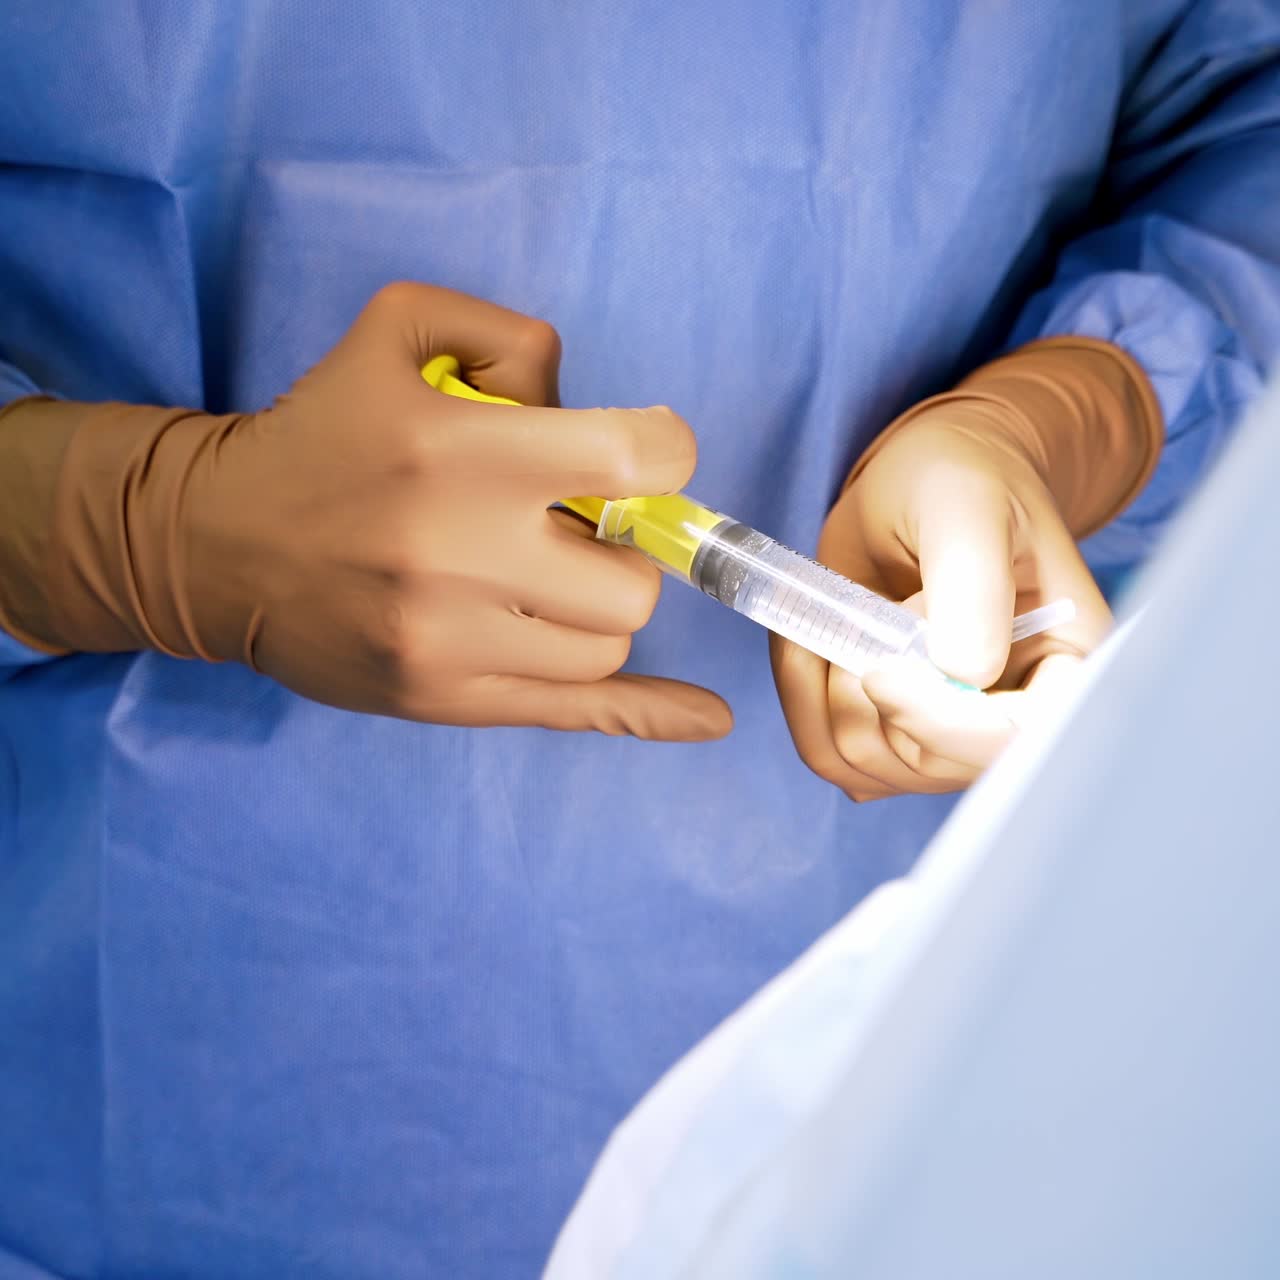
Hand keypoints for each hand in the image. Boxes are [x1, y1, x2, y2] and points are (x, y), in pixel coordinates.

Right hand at [4, 283, 732, 739]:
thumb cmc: (319, 432)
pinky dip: (650, 715)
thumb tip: (592, 405)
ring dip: (594, 609)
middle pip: (630, 580)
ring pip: (604, 645)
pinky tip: (705, 720)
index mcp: (462, 455)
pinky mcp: (443, 699)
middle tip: (568, 531)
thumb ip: (509, 338)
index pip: (635, 464)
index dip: (663, 452)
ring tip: (539, 582)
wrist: (214, 544)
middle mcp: (464, 557)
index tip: (642, 454)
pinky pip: (576, 713)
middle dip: (619, 549)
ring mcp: (453, 643)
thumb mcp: (397, 330)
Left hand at [771, 339, 1161, 800]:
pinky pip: (831, 752)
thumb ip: (972, 585)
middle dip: (874, 697)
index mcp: (1065, 662)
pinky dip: (802, 700)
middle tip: (869, 615)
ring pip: (871, 767)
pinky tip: (811, 643)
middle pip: (932, 765)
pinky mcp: (891, 729)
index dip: (941, 723)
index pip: (1016, 739)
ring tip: (842, 619)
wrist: (915, 484)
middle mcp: (1012, 712)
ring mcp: (947, 731)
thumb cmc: (958, 479)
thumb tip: (964, 674)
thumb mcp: (966, 507)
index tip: (879, 671)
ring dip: (828, 694)